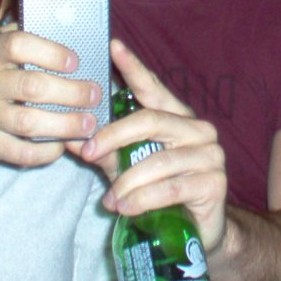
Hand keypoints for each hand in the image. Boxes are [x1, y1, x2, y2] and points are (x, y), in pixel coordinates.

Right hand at [0, 25, 102, 164]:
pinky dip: (45, 151)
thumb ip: (24, 36)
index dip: (51, 53)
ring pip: (28, 123)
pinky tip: (62, 144)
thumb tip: (70, 30)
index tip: (75, 61)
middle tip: (94, 94)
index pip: (18, 45)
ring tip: (88, 123)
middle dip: (71, 92)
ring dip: (65, 125)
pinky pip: (19, 152)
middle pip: (31, 87)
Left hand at [76, 39, 228, 250]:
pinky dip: (144, 199)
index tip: (114, 47)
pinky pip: (172, 187)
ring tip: (110, 199)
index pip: (153, 89)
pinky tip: (126, 208)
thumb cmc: (158, 194)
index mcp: (176, 118)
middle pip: (151, 120)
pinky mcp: (215, 182)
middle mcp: (198, 129)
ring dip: (128, 180)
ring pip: (160, 160)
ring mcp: (210, 154)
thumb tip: (65, 137)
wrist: (196, 234)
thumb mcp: (124, 168)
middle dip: (115, 135)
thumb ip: (102, 151)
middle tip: (88, 150)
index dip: (134, 68)